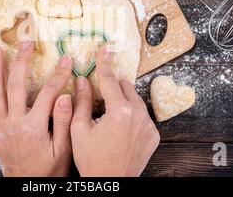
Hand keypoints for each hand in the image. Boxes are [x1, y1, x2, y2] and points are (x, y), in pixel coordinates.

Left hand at [0, 40, 73, 176]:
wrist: (27, 185)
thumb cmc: (48, 169)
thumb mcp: (64, 149)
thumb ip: (64, 122)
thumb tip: (66, 96)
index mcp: (34, 127)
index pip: (48, 93)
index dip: (58, 75)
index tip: (65, 59)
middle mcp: (14, 123)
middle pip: (16, 85)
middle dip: (21, 61)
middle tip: (26, 43)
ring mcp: (1, 126)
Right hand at [70, 44, 159, 176]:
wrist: (111, 183)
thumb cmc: (92, 159)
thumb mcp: (79, 130)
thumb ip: (81, 102)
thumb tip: (82, 80)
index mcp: (119, 111)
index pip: (109, 79)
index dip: (104, 62)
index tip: (104, 48)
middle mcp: (138, 115)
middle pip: (125, 87)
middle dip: (113, 88)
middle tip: (101, 101)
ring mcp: (148, 125)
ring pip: (135, 100)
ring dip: (123, 102)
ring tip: (110, 119)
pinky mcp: (153, 135)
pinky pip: (142, 116)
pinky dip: (132, 116)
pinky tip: (120, 130)